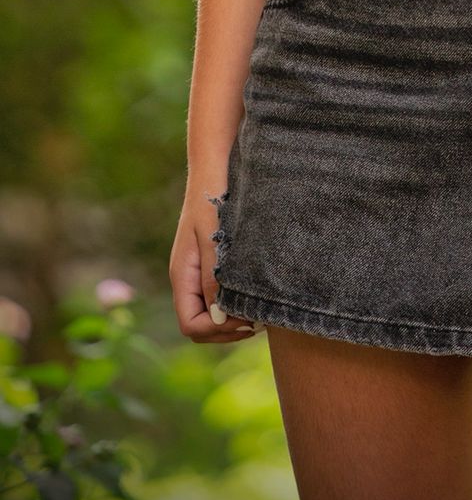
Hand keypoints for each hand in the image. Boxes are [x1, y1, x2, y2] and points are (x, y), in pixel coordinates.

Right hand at [169, 188, 259, 343]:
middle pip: (200, 326)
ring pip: (211, 315)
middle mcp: (188, 279)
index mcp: (182, 275)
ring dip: (233, 320)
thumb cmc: (212, 197)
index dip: (215, 330)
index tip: (244, 319)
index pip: (190, 325)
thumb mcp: (213, 236)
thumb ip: (214, 275)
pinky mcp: (212, 264)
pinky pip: (220, 297)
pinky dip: (236, 304)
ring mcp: (199, 273)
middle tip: (258, 320)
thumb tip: (219, 314)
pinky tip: (256, 295)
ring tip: (260, 311)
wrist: (215, 168)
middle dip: (227, 331)